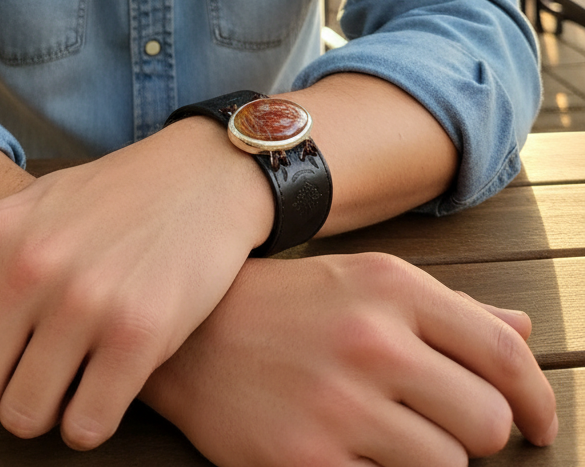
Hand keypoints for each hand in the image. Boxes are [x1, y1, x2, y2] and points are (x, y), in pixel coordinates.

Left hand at [0, 118, 274, 449]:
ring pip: (24, 417)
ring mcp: (84, 301)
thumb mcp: (30, 201)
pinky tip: (105, 391)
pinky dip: (90, 423)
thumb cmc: (111, 195)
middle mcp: (30, 267)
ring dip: (44, 415)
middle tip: (28, 382)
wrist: (204, 177)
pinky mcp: (139, 333)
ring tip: (68, 386)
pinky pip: (86, 426)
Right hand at [142, 252, 557, 466]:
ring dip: (431, 463)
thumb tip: (522, 329)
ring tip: (392, 440)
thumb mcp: (365, 282)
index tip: (541, 426)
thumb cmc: (288, 306)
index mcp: (392, 288)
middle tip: (447, 428)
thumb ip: (448, 308)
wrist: (190, 336)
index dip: (539, 399)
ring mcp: (338, 404)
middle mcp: (372, 341)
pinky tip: (358, 456)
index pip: (503, 353)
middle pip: (486, 422)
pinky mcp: (306, 461)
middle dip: (478, 434)